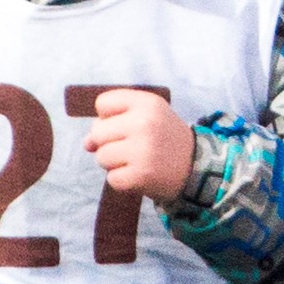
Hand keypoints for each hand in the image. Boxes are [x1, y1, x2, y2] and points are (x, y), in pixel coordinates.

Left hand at [85, 88, 195, 204]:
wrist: (196, 167)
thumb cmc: (164, 139)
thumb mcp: (147, 116)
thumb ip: (112, 122)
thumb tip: (87, 144)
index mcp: (147, 103)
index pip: (102, 103)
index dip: (109, 117)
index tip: (127, 125)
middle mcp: (145, 123)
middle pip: (97, 132)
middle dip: (109, 143)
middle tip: (133, 147)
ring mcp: (143, 150)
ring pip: (102, 156)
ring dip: (114, 163)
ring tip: (137, 161)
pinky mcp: (142, 175)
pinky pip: (112, 178)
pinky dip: (122, 181)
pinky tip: (139, 175)